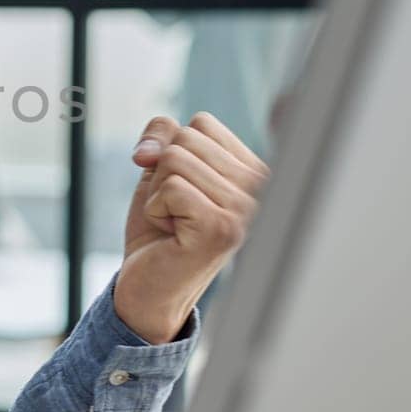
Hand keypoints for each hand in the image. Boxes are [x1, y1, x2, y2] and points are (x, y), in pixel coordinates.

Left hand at [112, 112, 268, 343]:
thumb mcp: (160, 170)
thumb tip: (149, 151)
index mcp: (255, 171)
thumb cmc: (161, 230)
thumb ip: (162, 136)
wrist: (151, 289)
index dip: (172, 150)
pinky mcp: (222, 229)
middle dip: (163, 173)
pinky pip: (170, 187)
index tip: (182, 191)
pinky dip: (155, 209)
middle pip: (187, 138)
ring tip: (175, 223)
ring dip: (158, 193)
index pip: (202, 123)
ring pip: (175, 159)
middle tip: (176, 212)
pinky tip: (171, 235)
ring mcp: (246, 210)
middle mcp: (261, 189)